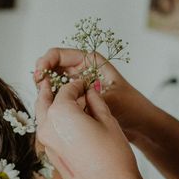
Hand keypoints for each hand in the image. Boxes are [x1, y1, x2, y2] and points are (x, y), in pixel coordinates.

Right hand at [34, 47, 155, 142]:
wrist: (140, 124)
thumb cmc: (131, 107)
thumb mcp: (110, 99)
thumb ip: (89, 97)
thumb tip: (66, 96)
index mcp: (90, 61)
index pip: (58, 54)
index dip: (45, 62)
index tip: (39, 75)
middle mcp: (80, 70)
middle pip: (51, 66)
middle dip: (41, 74)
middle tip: (38, 86)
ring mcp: (76, 84)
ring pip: (50, 82)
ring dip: (44, 89)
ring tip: (44, 98)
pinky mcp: (74, 98)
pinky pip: (56, 96)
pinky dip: (50, 99)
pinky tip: (50, 107)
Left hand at [34, 77, 151, 178]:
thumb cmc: (113, 155)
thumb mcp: (108, 121)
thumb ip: (95, 102)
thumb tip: (90, 91)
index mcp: (59, 113)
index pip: (65, 89)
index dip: (77, 84)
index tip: (86, 83)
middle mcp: (46, 126)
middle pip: (44, 100)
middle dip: (52, 90)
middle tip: (56, 81)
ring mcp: (45, 141)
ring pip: (43, 116)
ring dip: (51, 105)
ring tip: (66, 100)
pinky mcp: (49, 154)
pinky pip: (48, 130)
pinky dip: (54, 121)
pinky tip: (69, 120)